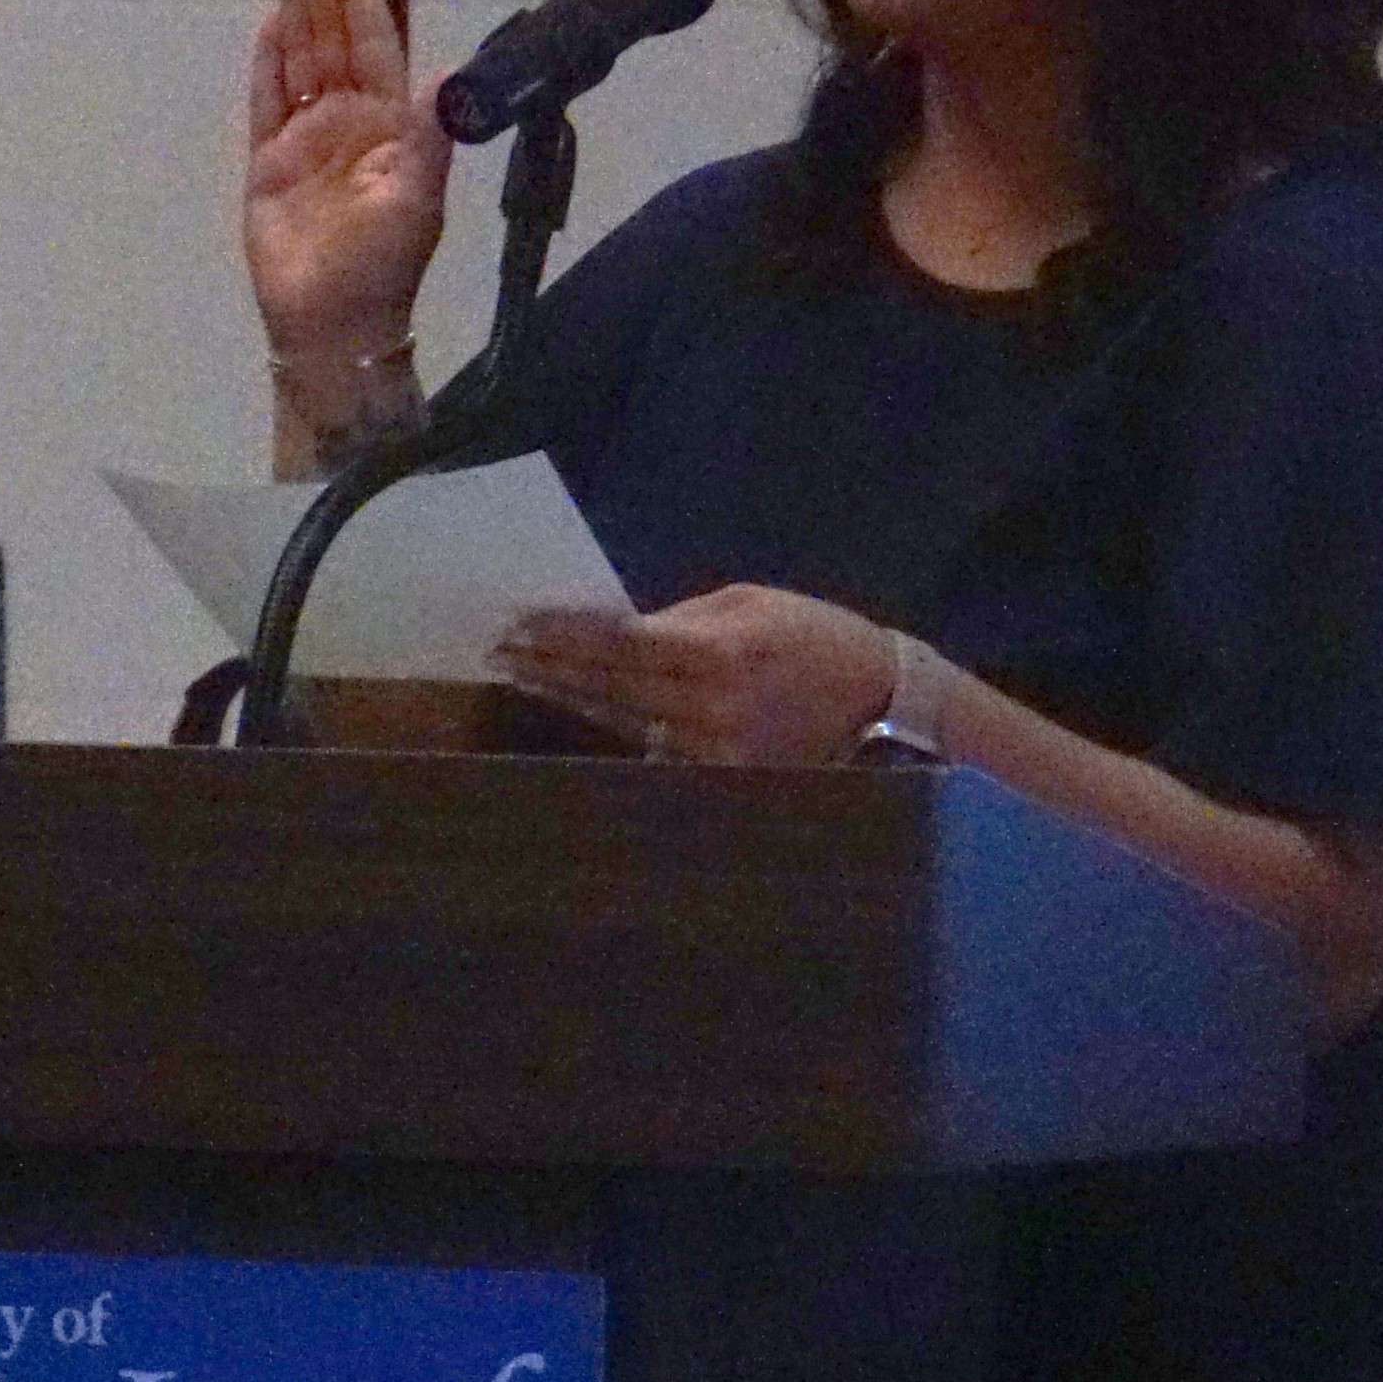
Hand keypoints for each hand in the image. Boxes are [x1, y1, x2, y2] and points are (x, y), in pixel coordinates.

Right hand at [244, 0, 450, 374]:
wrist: (332, 326)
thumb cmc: (382, 266)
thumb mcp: (419, 198)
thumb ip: (430, 134)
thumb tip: (447, 74)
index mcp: (389, 122)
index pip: (374, 41)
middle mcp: (348, 118)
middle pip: (331, 34)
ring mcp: (305, 137)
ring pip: (297, 54)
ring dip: (293, 3)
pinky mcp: (267, 162)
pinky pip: (265, 99)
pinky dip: (266, 62)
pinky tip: (270, 22)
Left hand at [491, 587, 901, 765]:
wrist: (885, 704)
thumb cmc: (814, 637)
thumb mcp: (749, 604)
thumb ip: (679, 618)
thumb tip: (615, 628)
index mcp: (715, 652)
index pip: (616, 643)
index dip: (561, 636)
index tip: (514, 625)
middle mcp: (708, 705)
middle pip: (608, 685)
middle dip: (549, 667)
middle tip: (498, 653)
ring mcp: (713, 749)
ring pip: (622, 721)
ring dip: (569, 699)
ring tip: (523, 678)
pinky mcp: (723, 777)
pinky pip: (653, 750)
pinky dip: (613, 727)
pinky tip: (577, 711)